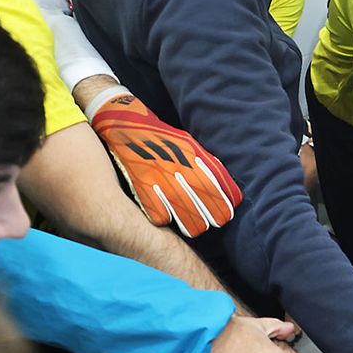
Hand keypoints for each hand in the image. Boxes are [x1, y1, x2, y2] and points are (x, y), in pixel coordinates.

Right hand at [87, 91, 240, 237]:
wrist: (126, 123)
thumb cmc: (161, 137)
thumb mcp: (189, 144)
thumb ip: (206, 163)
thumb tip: (225, 186)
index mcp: (198, 158)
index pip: (224, 192)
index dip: (227, 207)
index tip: (225, 214)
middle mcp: (184, 168)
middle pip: (210, 210)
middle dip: (213, 220)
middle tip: (209, 222)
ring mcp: (163, 178)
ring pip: (188, 219)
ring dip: (193, 226)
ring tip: (192, 228)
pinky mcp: (143, 185)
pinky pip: (161, 217)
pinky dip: (166, 220)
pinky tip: (167, 218)